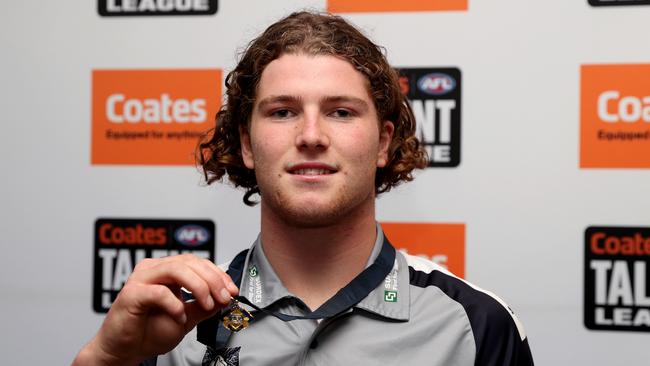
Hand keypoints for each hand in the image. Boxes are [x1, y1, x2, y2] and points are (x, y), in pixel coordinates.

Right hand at [73, 254, 237, 365]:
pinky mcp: (131, 294)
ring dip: (199, 287)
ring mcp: (141, 279)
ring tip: (207, 305)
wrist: (124, 351)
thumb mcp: (186, 318)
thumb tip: (224, 297)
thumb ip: (203, 306)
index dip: (217, 274)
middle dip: (212, 280)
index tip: (231, 290)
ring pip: (177, 270)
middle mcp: (153, 270)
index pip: (197, 262)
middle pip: (189, 262)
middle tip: (224, 297)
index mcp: (166, 271)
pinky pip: (159, 292)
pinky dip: (175, 305)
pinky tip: (180, 317)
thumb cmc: (148, 332)